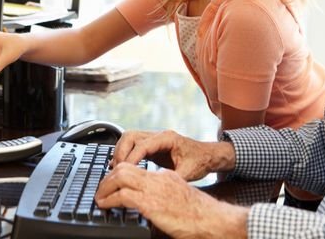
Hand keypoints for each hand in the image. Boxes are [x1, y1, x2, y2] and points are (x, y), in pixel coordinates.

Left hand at [95, 163, 247, 238]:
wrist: (212, 220)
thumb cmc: (201, 215)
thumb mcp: (180, 198)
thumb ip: (165, 196)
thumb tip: (154, 207)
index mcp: (166, 176)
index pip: (138, 169)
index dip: (121, 175)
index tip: (113, 183)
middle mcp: (159, 178)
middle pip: (126, 167)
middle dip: (109, 176)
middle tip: (102, 188)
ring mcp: (154, 189)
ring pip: (120, 176)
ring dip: (105, 186)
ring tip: (100, 196)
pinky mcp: (150, 203)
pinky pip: (122, 196)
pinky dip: (109, 199)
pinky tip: (105, 205)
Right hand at [111, 130, 234, 181]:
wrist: (209, 156)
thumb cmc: (201, 161)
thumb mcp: (188, 173)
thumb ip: (171, 179)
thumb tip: (156, 189)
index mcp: (167, 138)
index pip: (142, 145)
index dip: (131, 158)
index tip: (123, 171)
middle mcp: (159, 136)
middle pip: (130, 136)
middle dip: (120, 152)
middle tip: (116, 170)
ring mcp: (154, 139)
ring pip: (129, 139)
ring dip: (120, 153)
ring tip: (116, 169)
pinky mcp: (152, 146)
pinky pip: (133, 146)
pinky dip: (126, 155)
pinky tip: (123, 168)